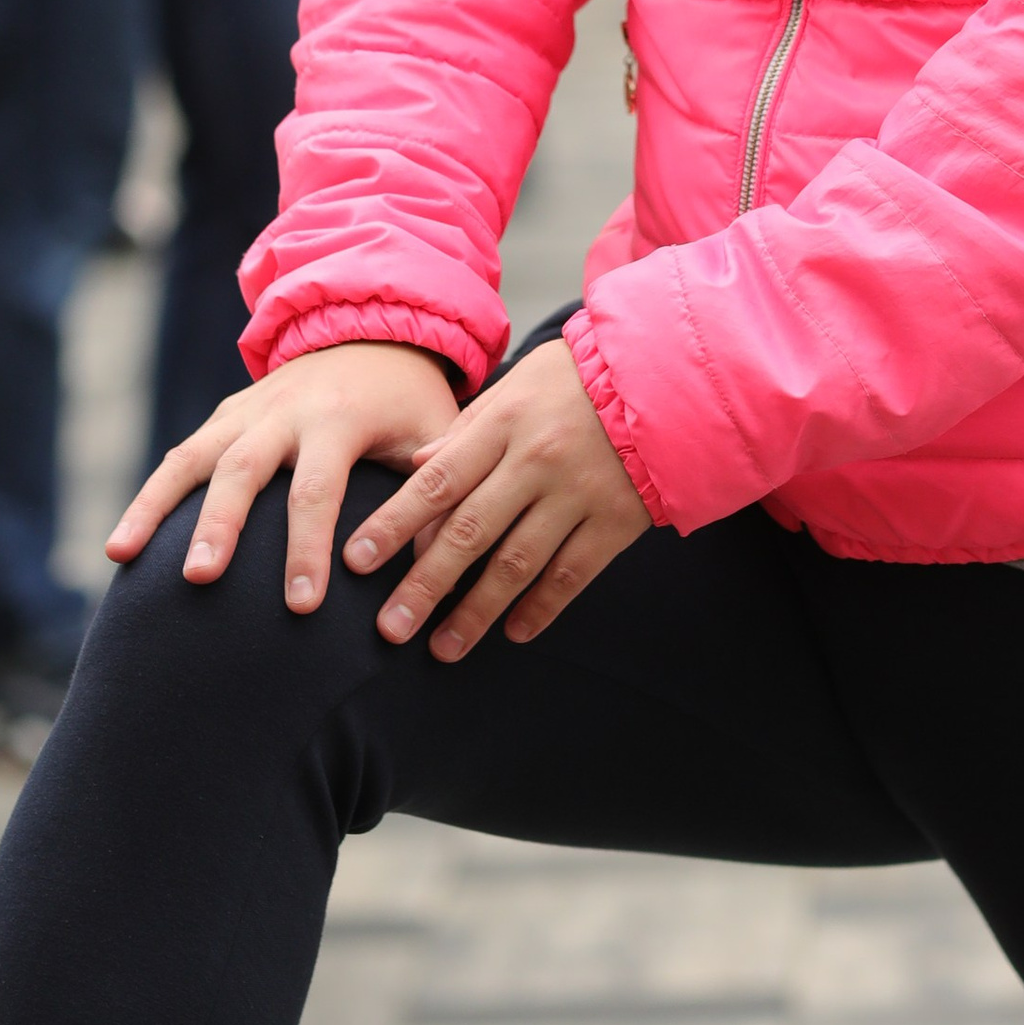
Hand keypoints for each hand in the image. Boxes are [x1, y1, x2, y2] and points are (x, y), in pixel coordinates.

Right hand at [108, 343, 459, 604]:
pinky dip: (149, 496)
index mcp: (340, 417)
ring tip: (121, 556)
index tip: (302, 607)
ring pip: (193, 456)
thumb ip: (434, 493)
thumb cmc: (410, 399)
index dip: (308, 547)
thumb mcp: (435, 433)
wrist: (373, 324)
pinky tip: (122, 546)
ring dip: (156, 506)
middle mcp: (284, 409)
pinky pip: (181, 456)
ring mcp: (247, 409)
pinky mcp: (226, 415)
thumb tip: (438, 569)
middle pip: (244, 468)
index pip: (318, 488)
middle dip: (220, 524)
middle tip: (200, 579)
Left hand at [337, 339, 650, 659]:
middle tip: (391, 628)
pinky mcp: (616, 520)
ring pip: (517, 564)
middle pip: (469, 532)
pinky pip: (571, 574)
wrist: (666, 376)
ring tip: (443, 647)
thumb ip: (467, 429)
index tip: (357, 562)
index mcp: (503, 423)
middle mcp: (535, 460)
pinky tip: (513, 633)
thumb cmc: (578, 379)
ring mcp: (577, 494)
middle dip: (425, 586)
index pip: (437, 481)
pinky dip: (540, 608)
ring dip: (476, 611)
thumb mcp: (516, 384)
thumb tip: (418, 469)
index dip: (394, 524)